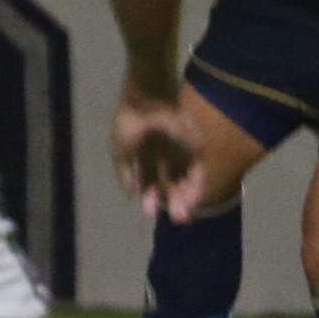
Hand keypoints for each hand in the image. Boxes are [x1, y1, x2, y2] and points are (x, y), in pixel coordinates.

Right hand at [111, 86, 205, 224]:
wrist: (147, 99)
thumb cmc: (130, 123)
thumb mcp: (120, 151)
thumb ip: (126, 175)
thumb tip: (130, 197)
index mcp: (146, 160)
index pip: (151, 185)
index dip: (151, 199)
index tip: (151, 212)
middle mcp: (164, 159)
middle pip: (170, 186)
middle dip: (173, 203)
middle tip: (177, 219)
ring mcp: (180, 153)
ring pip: (185, 181)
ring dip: (186, 198)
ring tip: (184, 211)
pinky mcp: (194, 147)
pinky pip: (197, 170)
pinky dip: (196, 184)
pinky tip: (193, 196)